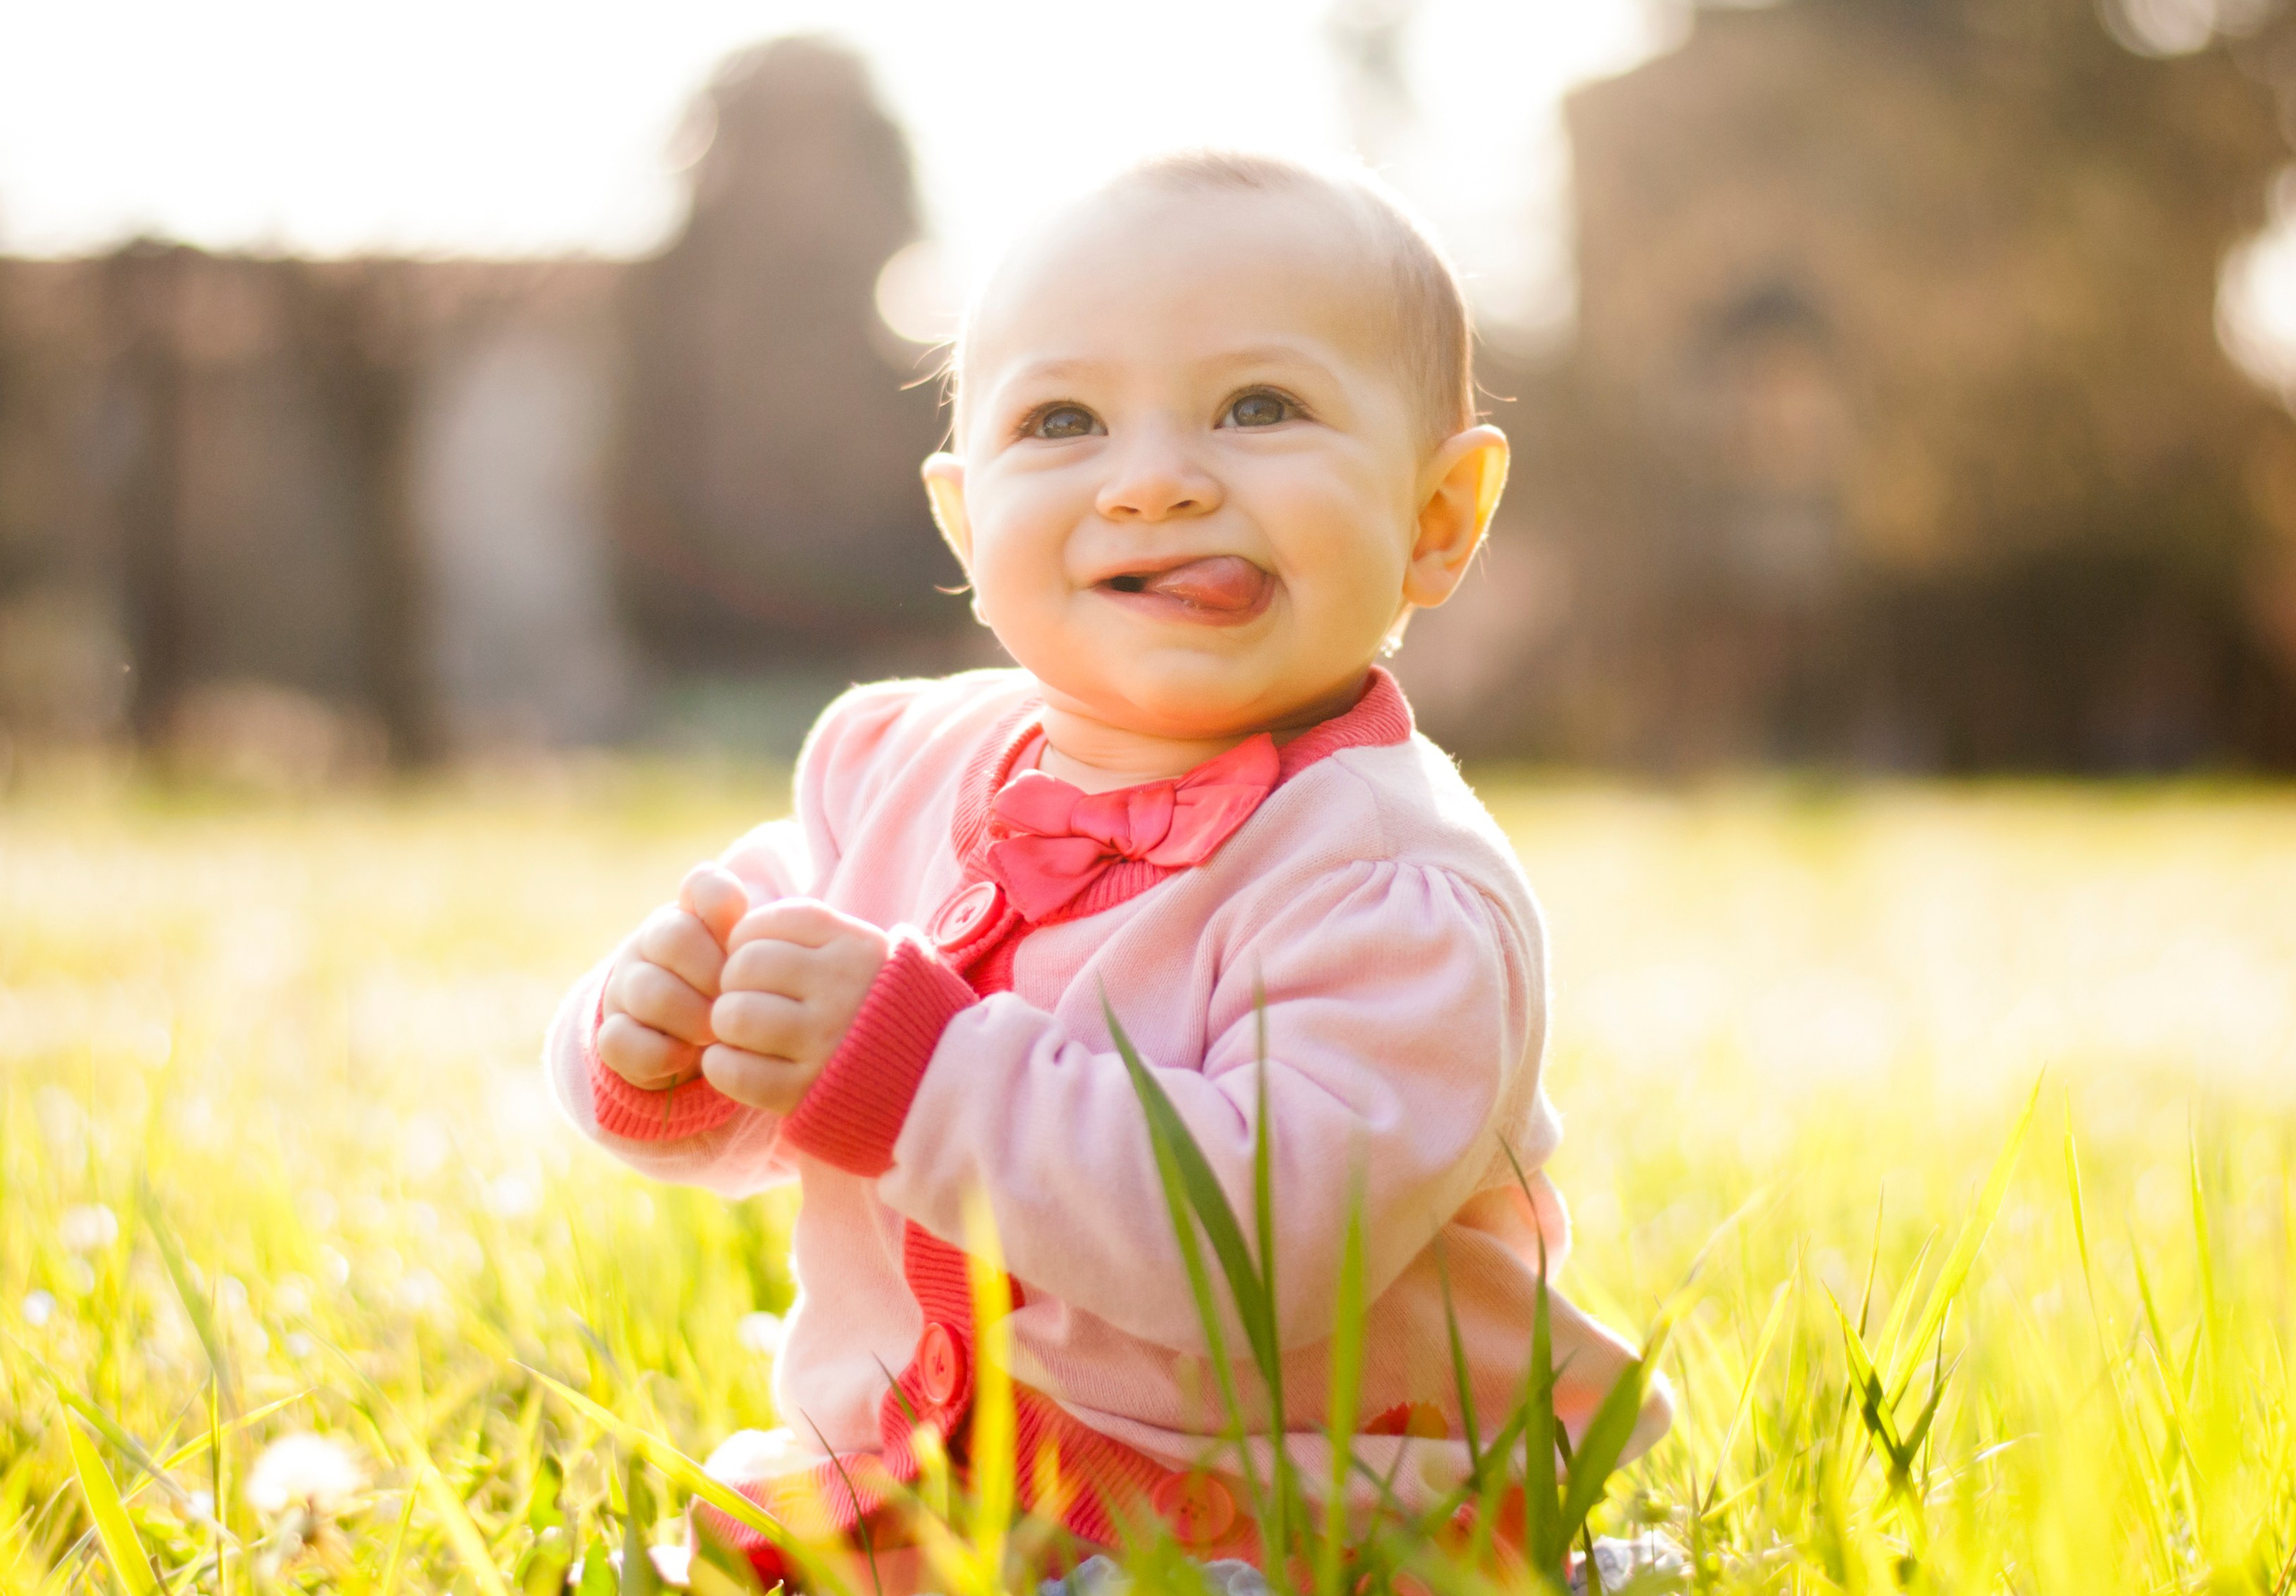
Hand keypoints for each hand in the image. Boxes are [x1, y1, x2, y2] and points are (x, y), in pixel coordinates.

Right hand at [596, 864, 749, 1090]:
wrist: (701, 1043)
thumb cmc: (741, 993)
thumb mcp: (760, 960)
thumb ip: (767, 929)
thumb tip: (761, 903)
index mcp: (693, 914)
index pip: (704, 885)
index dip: (726, 906)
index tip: (743, 938)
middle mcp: (653, 943)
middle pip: (673, 937)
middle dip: (714, 975)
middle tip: (737, 1000)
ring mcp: (628, 987)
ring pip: (647, 991)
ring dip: (690, 1018)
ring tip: (715, 1033)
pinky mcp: (615, 1035)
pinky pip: (618, 1040)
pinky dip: (659, 1054)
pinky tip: (686, 1057)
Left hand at [704, 900, 890, 1113]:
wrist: (933, 1078)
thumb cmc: (881, 1010)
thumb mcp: (866, 954)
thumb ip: (813, 937)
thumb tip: (737, 933)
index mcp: (856, 946)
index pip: (772, 921)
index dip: (747, 936)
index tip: (756, 957)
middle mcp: (842, 989)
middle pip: (745, 964)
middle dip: (733, 981)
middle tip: (746, 997)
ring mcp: (825, 1041)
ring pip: (734, 1014)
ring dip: (726, 1023)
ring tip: (744, 1031)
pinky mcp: (806, 1091)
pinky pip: (734, 1070)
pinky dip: (721, 1065)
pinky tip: (736, 1061)